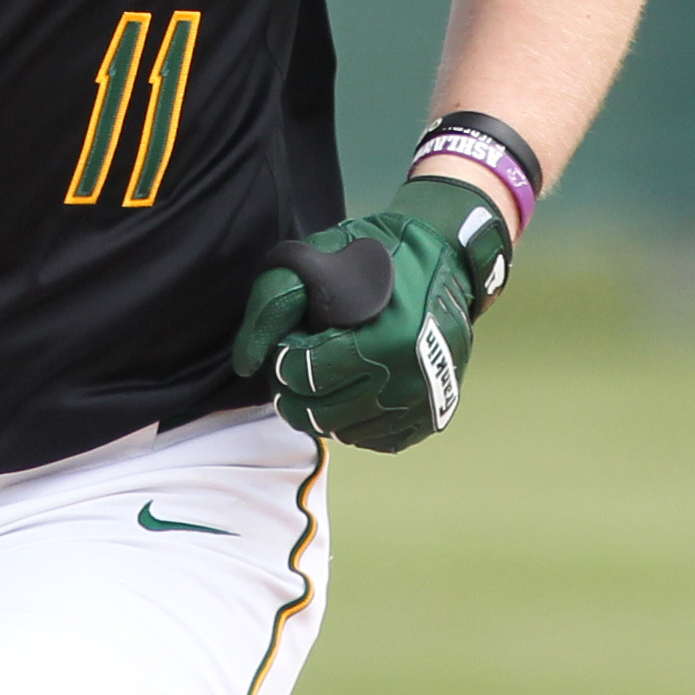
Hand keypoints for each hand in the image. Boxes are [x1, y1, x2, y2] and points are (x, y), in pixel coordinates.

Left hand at [230, 178, 513, 452]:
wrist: (449, 261)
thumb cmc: (383, 254)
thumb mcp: (326, 255)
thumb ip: (277, 299)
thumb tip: (246, 361)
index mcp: (387, 340)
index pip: (307, 375)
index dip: (283, 360)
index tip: (287, 342)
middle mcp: (410, 381)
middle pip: (321, 411)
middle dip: (294, 390)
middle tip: (294, 365)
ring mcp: (423, 405)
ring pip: (344, 431)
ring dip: (321, 407)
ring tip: (321, 375)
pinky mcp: (430, 419)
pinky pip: (373, 439)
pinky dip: (352, 420)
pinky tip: (349, 390)